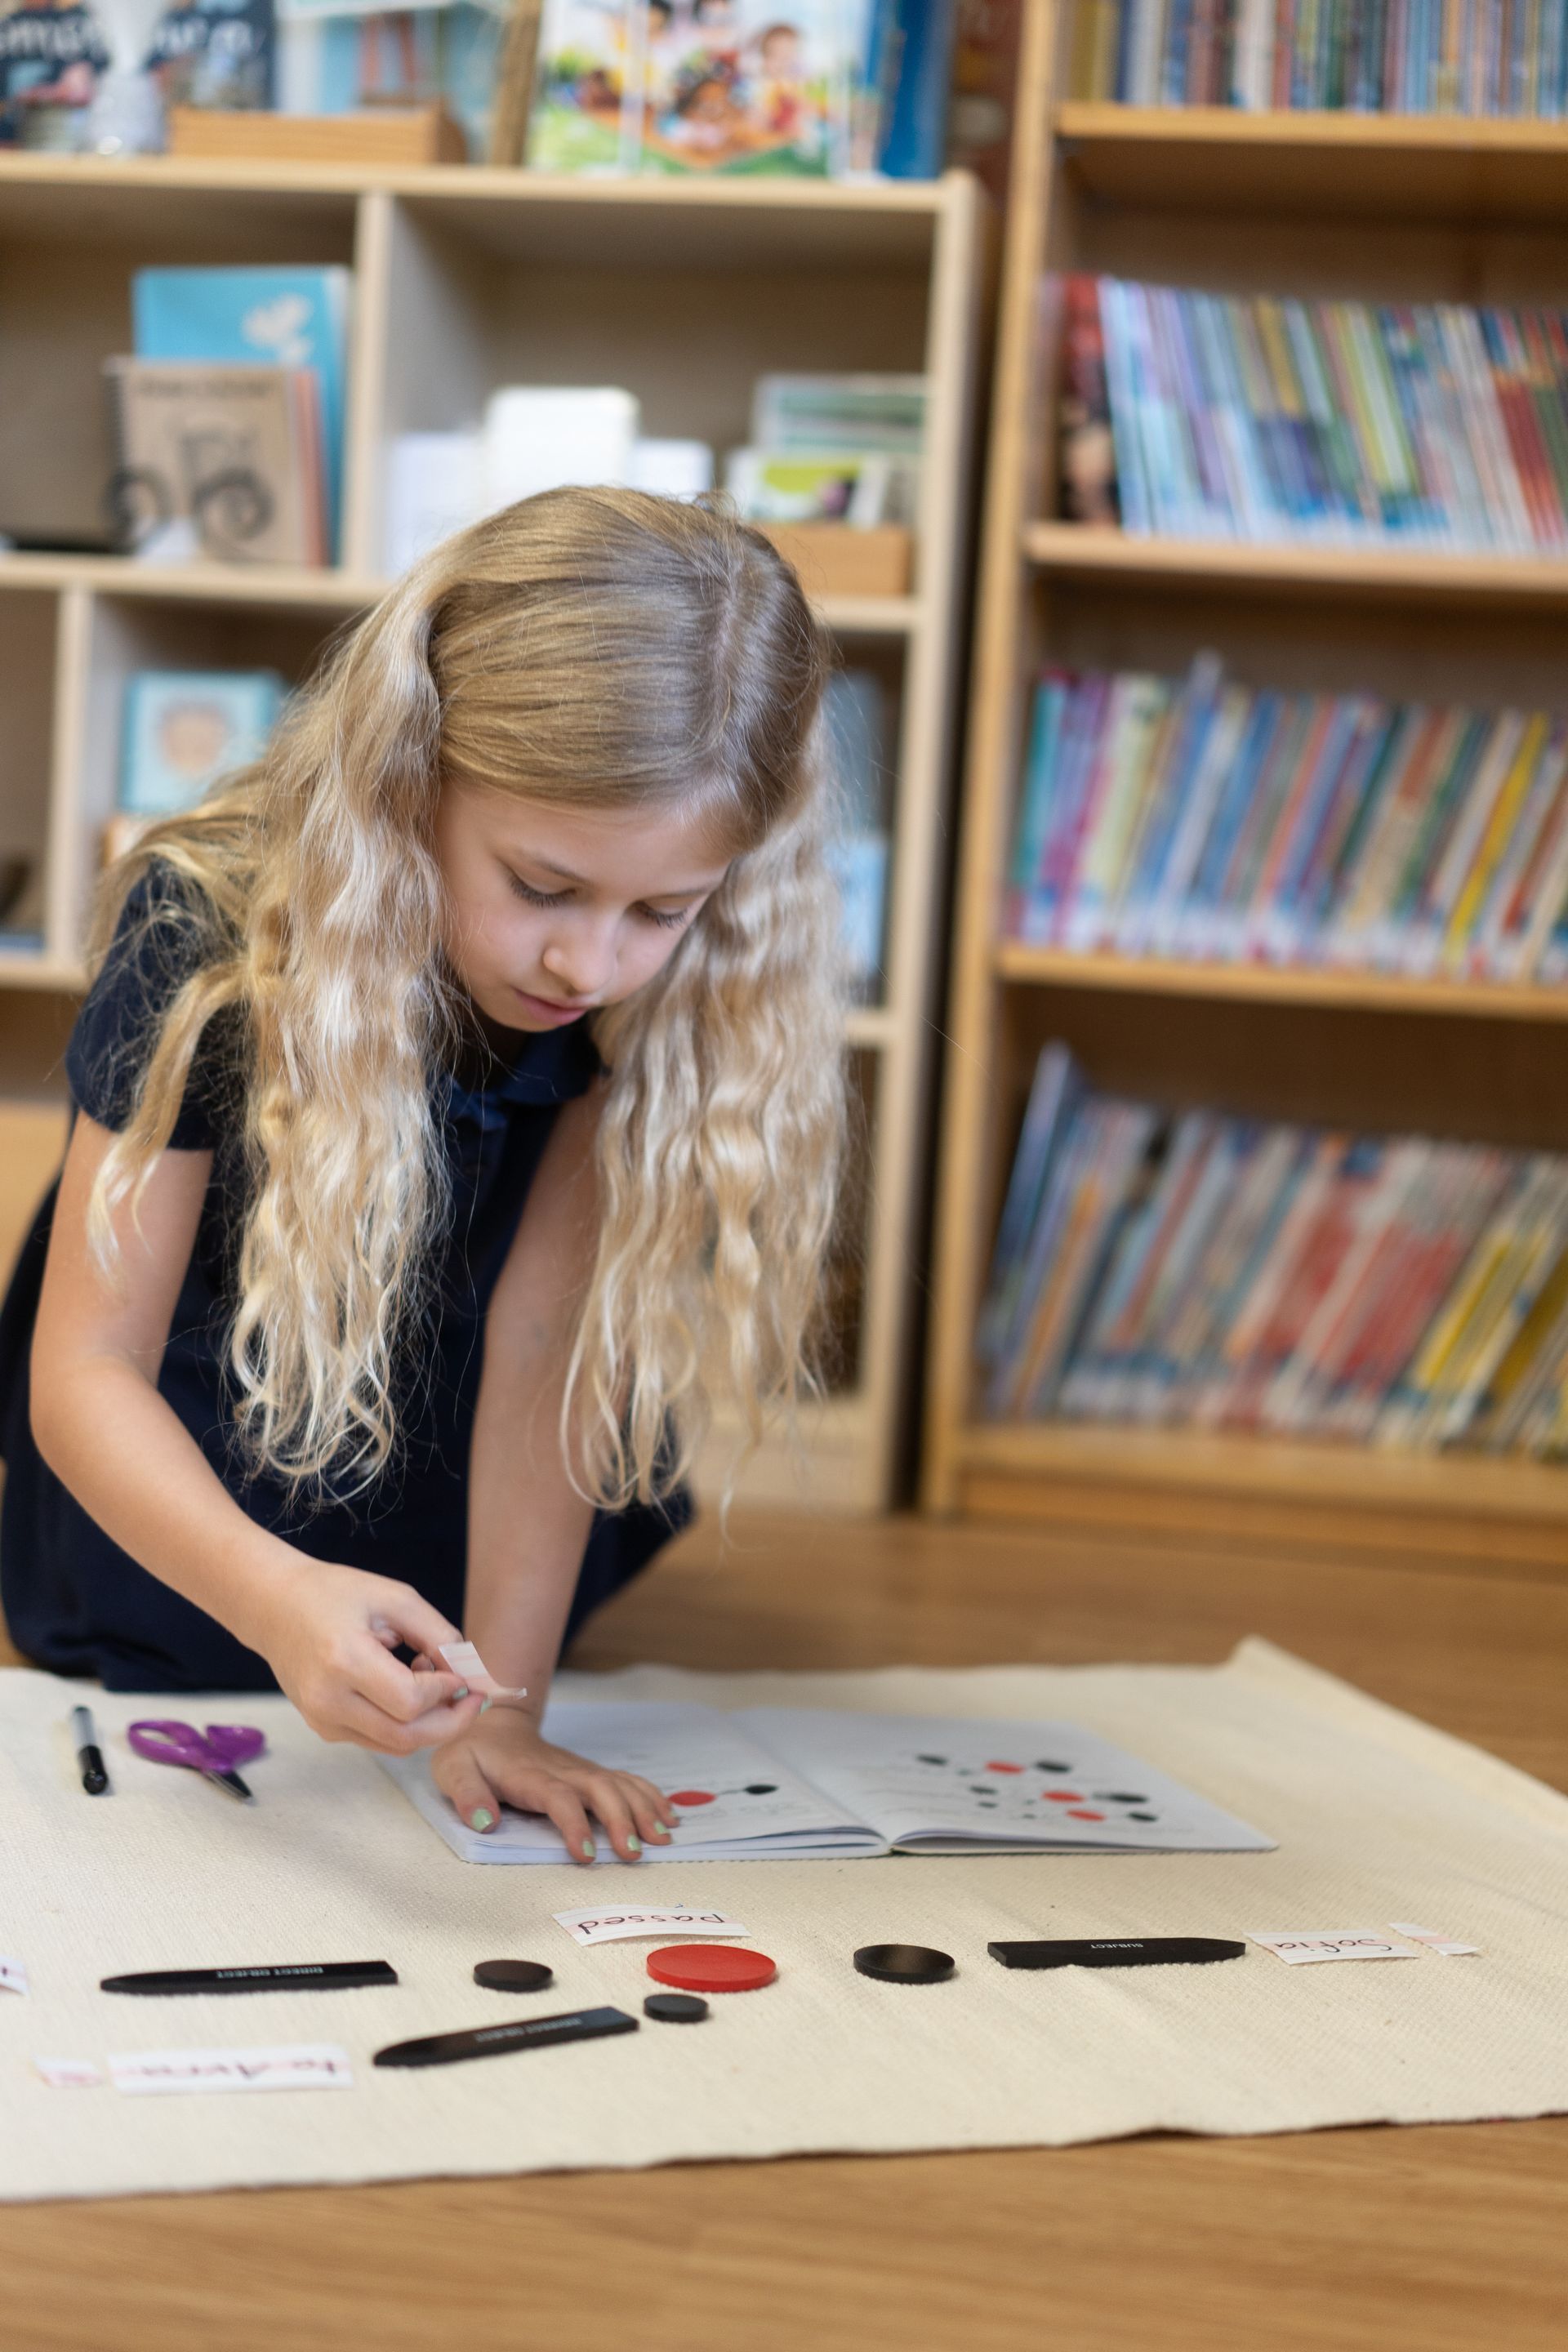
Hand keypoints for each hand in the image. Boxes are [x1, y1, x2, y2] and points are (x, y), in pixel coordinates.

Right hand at [254, 1557, 485, 1753]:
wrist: (274, 1606)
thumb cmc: (335, 1594)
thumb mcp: (395, 1599)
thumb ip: (439, 1635)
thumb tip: (470, 1674)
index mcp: (344, 1661)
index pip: (410, 1701)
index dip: (446, 1692)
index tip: (464, 1673)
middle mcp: (328, 1700)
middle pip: (406, 1737)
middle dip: (451, 1722)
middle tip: (473, 1698)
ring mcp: (323, 1720)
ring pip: (395, 1745)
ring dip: (429, 1723)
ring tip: (433, 1681)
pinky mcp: (324, 1728)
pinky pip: (379, 1738)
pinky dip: (405, 1723)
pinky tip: (406, 1687)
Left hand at [431, 1707, 679, 1862]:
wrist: (493, 1721)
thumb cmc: (472, 1751)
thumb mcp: (454, 1769)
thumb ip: (467, 1793)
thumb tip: (485, 1821)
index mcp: (530, 1775)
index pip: (558, 1797)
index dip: (573, 1824)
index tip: (586, 1854)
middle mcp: (562, 1770)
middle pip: (599, 1789)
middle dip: (621, 1819)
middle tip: (633, 1853)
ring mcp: (580, 1769)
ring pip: (618, 1783)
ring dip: (643, 1808)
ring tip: (662, 1837)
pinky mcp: (589, 1772)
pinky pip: (626, 1780)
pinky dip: (650, 1795)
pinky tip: (668, 1815)